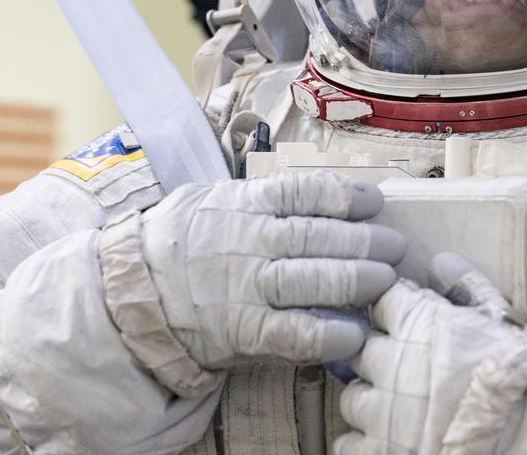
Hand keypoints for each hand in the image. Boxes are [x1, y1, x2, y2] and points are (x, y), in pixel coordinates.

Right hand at [139, 172, 406, 368]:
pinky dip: (328, 333)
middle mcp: (249, 241)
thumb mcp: (215, 201)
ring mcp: (245, 286)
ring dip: (356, 281)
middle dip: (365, 242)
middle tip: (396, 247)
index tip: (376, 201)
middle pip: (318, 237)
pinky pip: (293, 331)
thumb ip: (262, 199)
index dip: (346, 196)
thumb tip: (320, 196)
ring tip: (387, 281)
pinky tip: (354, 333)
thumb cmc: (181, 241)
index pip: (304, 193)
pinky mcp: (242, 329)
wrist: (130, 291)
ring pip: (312, 280)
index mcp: (245, 204)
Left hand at [335, 258, 526, 454]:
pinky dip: (362, 440)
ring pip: (353, 397)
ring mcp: (382, 409)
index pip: (381, 301)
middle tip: (403, 367)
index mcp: (415, 322)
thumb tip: (441, 262)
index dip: (393, 310)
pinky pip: (350, 443)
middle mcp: (390, 361)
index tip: (404, 320)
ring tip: (398, 407)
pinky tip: (383, 437)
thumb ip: (466, 286)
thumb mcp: (498, 316)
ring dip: (370, 399)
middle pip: (361, 349)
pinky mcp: (382, 450)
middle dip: (379, 355)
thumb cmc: (517, 371)